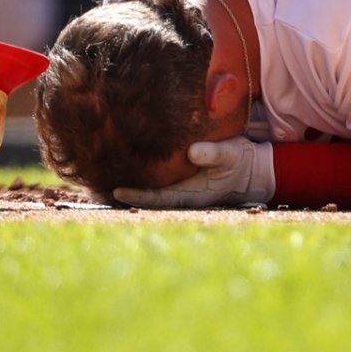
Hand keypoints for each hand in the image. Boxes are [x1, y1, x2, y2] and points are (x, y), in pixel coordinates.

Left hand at [113, 137, 275, 207]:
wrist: (252, 168)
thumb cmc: (240, 160)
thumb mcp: (232, 153)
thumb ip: (214, 153)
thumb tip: (193, 152)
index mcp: (191, 194)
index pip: (158, 197)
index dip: (137, 196)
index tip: (117, 191)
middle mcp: (182, 195)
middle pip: (148, 199)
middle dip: (126, 195)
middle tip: (97, 184)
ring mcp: (182, 190)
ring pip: (151, 192)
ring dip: (131, 188)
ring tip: (103, 177)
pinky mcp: (183, 181)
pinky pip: (159, 184)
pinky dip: (143, 180)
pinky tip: (127, 169)